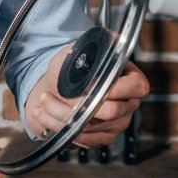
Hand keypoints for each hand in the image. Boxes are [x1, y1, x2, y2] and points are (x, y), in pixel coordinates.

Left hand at [24, 43, 149, 149]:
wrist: (62, 82)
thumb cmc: (75, 63)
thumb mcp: (84, 47)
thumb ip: (99, 42)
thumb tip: (110, 38)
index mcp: (133, 80)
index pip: (137, 87)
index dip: (115, 88)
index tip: (88, 85)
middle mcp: (129, 104)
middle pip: (109, 112)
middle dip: (74, 104)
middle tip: (47, 95)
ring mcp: (117, 123)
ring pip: (89, 128)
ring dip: (58, 116)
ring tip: (41, 102)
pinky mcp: (102, 137)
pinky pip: (82, 139)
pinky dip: (58, 127)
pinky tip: (43, 115)